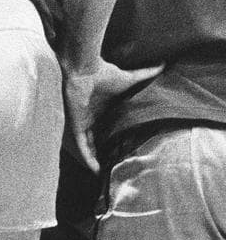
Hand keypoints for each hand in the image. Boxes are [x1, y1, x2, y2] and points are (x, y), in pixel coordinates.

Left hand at [62, 58, 163, 172]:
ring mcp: (83, 123)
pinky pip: (81, 146)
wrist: (84, 68)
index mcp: (102, 110)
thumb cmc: (105, 73)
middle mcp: (92, 119)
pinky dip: (88, 158)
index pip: (108, 130)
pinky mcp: (76, 125)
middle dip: (105, 154)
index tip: (127, 152)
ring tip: (108, 175)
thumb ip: (145, 74)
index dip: (115, 141)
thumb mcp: (130, 79)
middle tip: (118, 169)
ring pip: (89, 147)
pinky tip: (96, 170)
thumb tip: (164, 65)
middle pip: (98, 141)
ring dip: (97, 160)